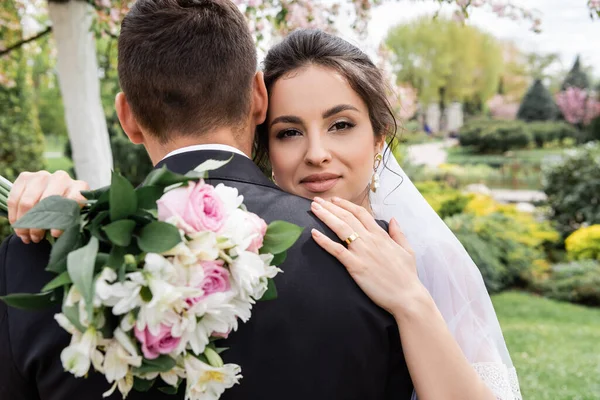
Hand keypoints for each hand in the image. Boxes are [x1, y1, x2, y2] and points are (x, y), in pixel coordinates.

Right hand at [7, 170, 88, 242]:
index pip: (72, 201)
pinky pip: (15, 198)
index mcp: (79, 187)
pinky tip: (17, 225)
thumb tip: (55, 233)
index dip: (62, 219)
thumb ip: (67, 222)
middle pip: (46, 202)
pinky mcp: (25, 177)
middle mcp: (61, 177)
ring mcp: (42, 175)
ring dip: (24, 222)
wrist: (54, 194)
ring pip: (28, 202)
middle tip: (35, 238)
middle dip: (38, 224)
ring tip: (25, 235)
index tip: (55, 234)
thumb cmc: (66, 209)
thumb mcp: (72, 216)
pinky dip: (14, 215)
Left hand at [310, 196, 424, 315]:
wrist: (407, 297)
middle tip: (316, 201)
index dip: (346, 205)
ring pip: (341, 228)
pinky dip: (324, 241)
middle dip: (330, 207)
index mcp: (381, 235)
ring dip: (325, 216)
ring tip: (313, 208)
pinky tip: (314, 233)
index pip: (361, 213)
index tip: (334, 200)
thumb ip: (398, 234)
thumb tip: (393, 219)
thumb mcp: (407, 250)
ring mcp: (362, 252)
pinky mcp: (356, 266)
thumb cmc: (407, 276)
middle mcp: (370, 240)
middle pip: (347, 217)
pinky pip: (337, 251)